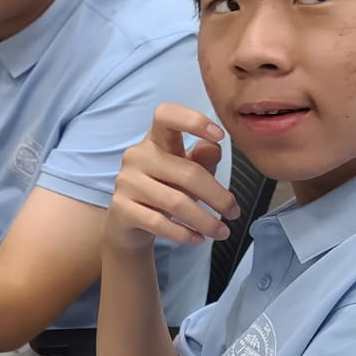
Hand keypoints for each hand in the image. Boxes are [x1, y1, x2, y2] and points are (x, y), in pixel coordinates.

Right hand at [106, 103, 240, 253]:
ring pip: (176, 203)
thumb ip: (203, 159)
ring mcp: (126, 182)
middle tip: (235, 213)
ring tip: (222, 232)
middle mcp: (137, 156)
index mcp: (155, 140)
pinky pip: (159, 223)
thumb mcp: (187, 171)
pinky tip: (198, 239)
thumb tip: (214, 146)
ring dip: (205, 221)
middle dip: (218, 196)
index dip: (193, 120)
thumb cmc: (165, 190)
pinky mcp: (121, 209)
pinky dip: (184, 234)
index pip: (166, 116)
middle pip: (187, 173)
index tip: (220, 135)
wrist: (128, 222)